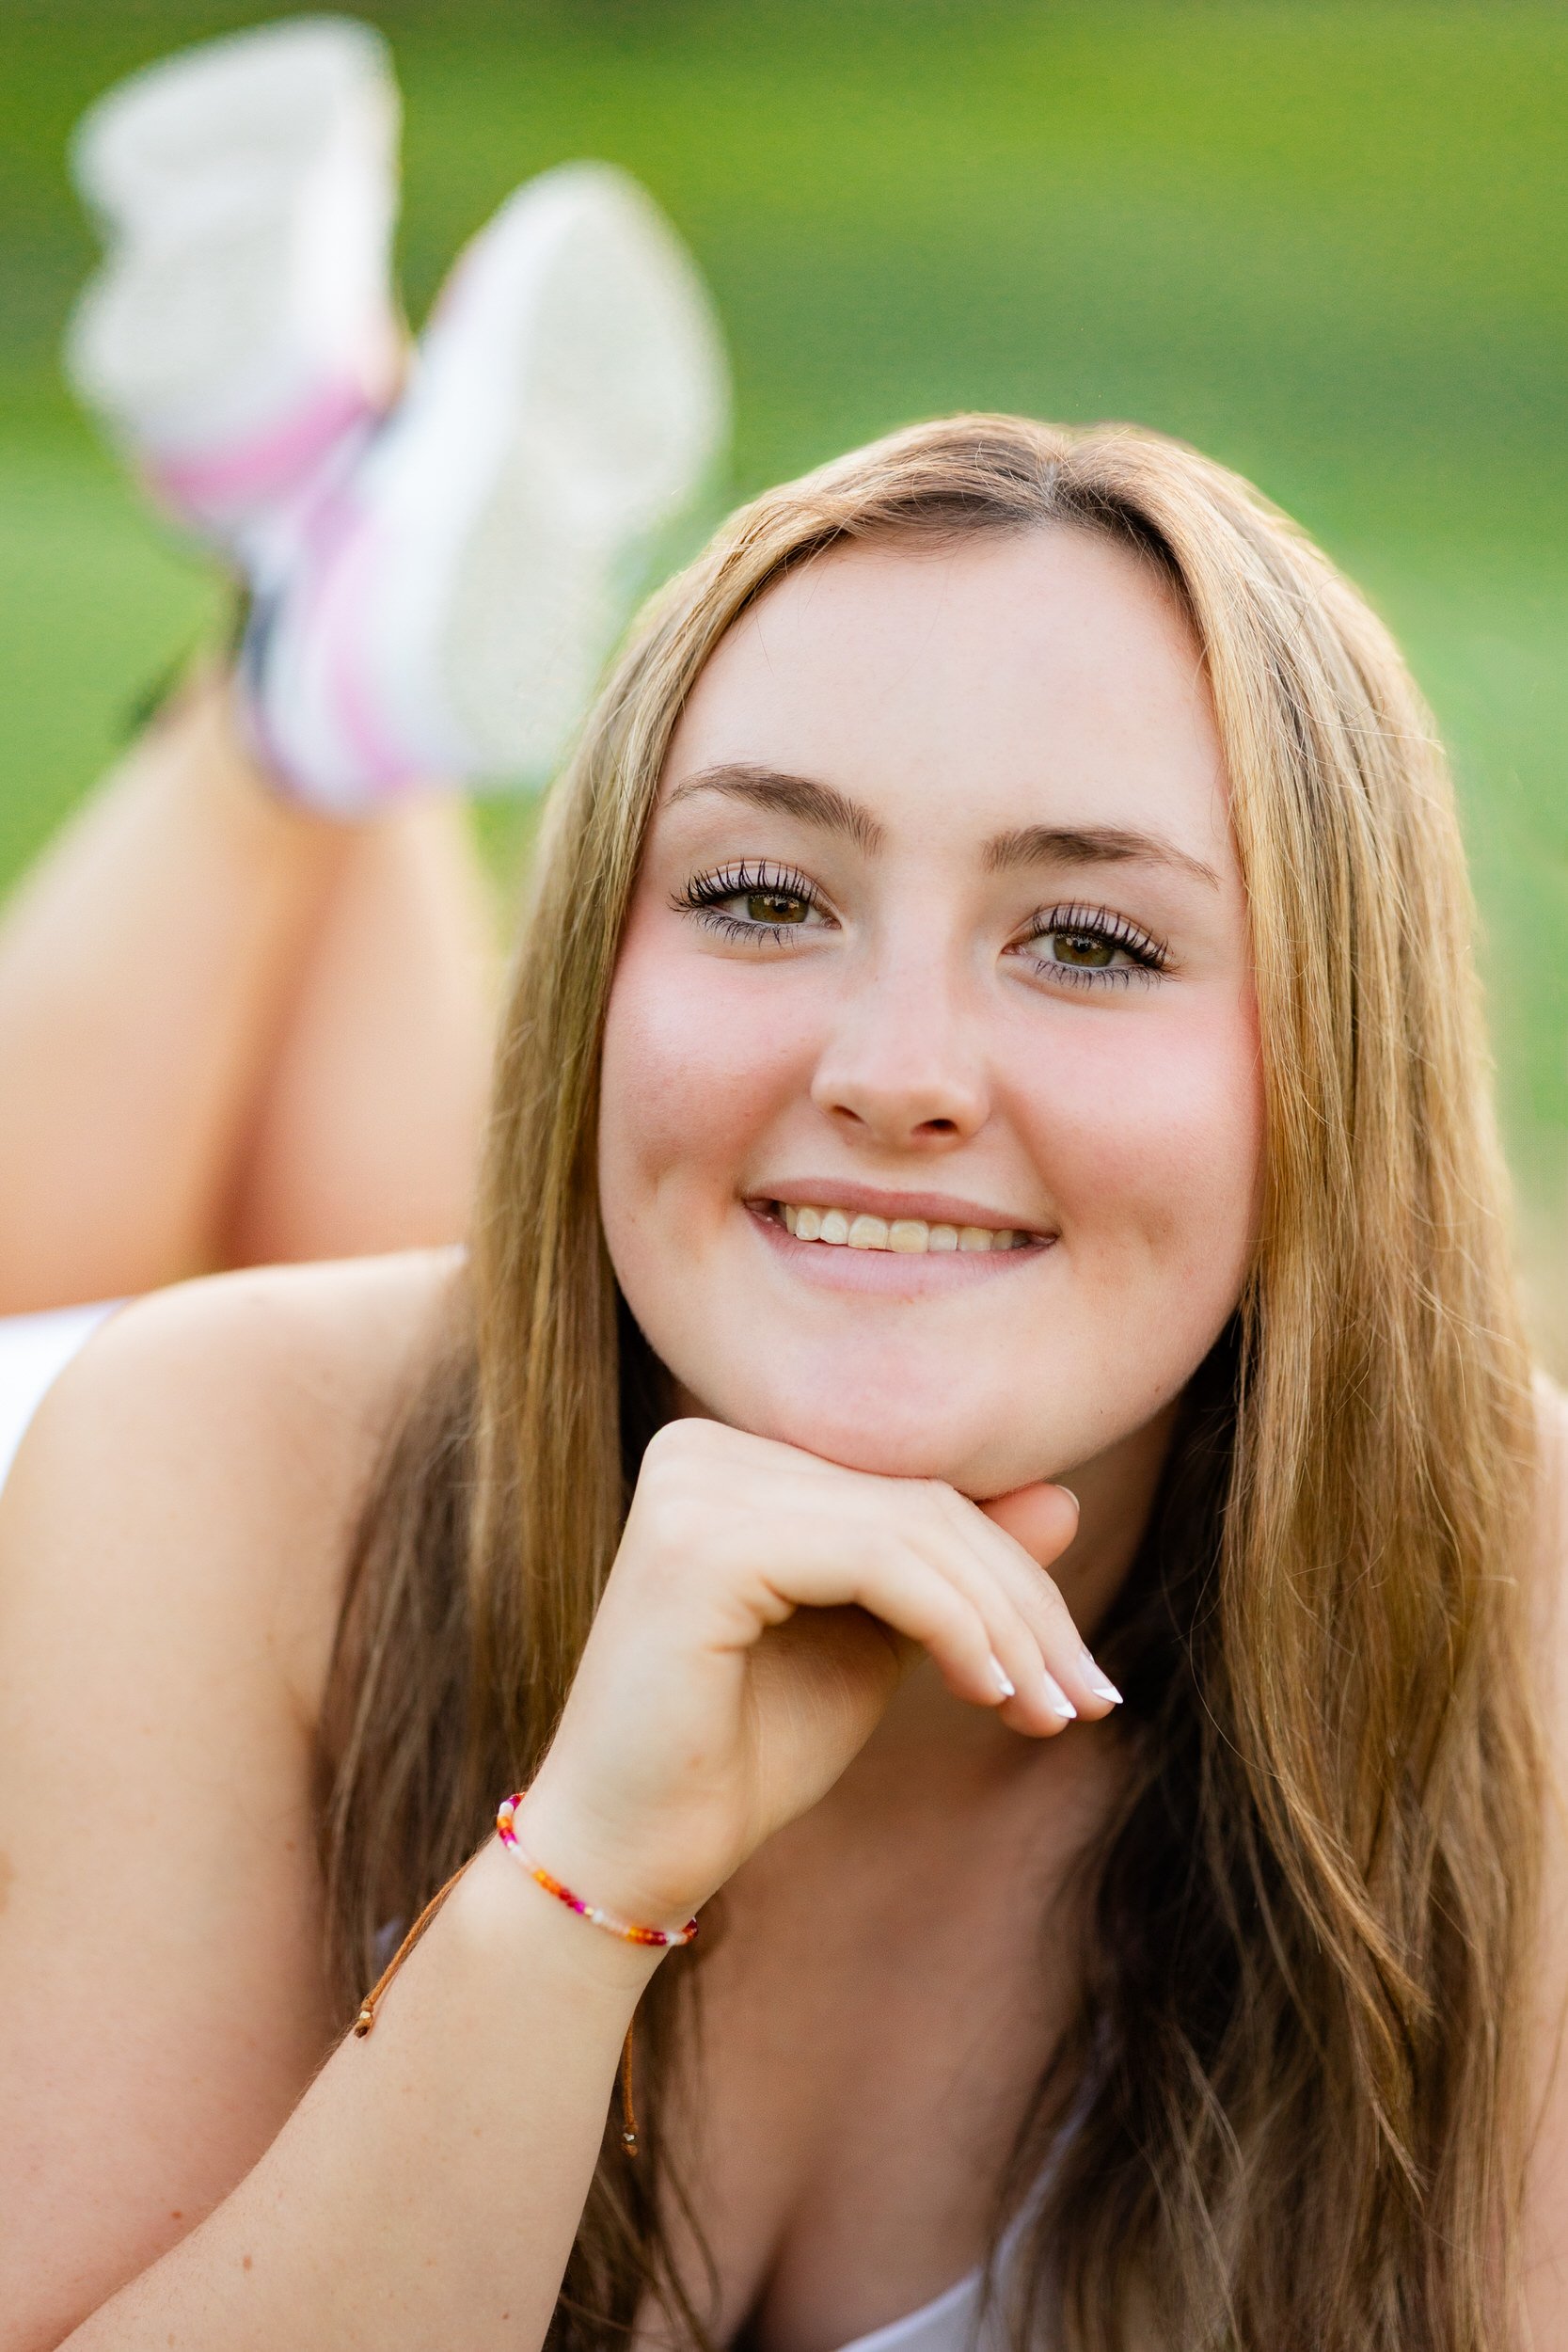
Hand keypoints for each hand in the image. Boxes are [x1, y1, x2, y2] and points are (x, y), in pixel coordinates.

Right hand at [515, 1419, 1113, 1932]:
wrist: (628, 1855)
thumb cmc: (740, 1754)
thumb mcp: (871, 1647)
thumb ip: (949, 1573)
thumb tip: (1063, 1499)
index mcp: (731, 1456)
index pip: (912, 1491)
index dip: (1014, 1577)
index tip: (1081, 1675)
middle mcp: (704, 1447)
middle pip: (922, 1505)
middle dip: (1026, 1608)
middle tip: (1090, 1700)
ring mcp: (696, 1485)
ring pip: (914, 1531)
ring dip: (1010, 1630)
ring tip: (1057, 1714)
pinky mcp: (700, 1541)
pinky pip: (879, 1561)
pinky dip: (958, 1628)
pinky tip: (992, 1696)